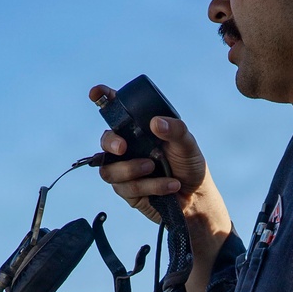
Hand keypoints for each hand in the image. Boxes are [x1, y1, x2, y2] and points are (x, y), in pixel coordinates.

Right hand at [90, 85, 232, 291]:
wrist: (197, 198)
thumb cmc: (190, 166)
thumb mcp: (187, 144)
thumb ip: (175, 130)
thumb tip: (156, 123)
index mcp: (139, 130)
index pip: (117, 110)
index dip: (103, 98)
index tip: (95, 93)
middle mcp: (129, 148)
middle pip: (105, 141)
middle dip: (111, 143)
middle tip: (123, 147)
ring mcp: (125, 170)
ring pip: (110, 169)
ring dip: (132, 169)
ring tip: (154, 167)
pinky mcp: (128, 191)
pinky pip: (126, 188)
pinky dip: (150, 186)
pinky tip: (169, 186)